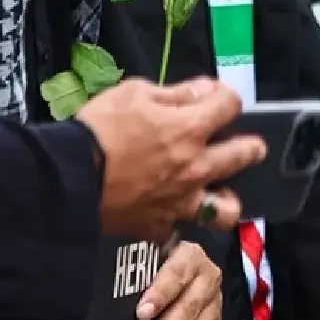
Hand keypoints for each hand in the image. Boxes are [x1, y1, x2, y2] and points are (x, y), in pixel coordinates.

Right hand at [81, 79, 263, 240]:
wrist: (69, 178)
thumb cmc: (99, 128)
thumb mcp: (133, 93)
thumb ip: (174, 93)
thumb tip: (203, 91)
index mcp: (191, 128)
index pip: (231, 105)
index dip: (225, 96)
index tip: (213, 97)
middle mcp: (197, 167)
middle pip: (246, 155)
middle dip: (250, 145)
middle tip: (241, 144)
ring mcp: (182, 202)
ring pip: (227, 209)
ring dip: (227, 197)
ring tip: (216, 190)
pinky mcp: (159, 226)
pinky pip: (178, 228)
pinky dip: (175, 219)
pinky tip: (167, 210)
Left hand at [137, 242, 221, 319]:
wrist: (176, 269)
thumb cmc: (150, 264)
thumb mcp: (144, 258)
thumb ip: (135, 269)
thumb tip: (109, 290)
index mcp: (190, 255)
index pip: (177, 274)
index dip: (160, 294)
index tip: (140, 314)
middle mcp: (208, 278)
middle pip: (189, 308)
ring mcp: (215, 304)